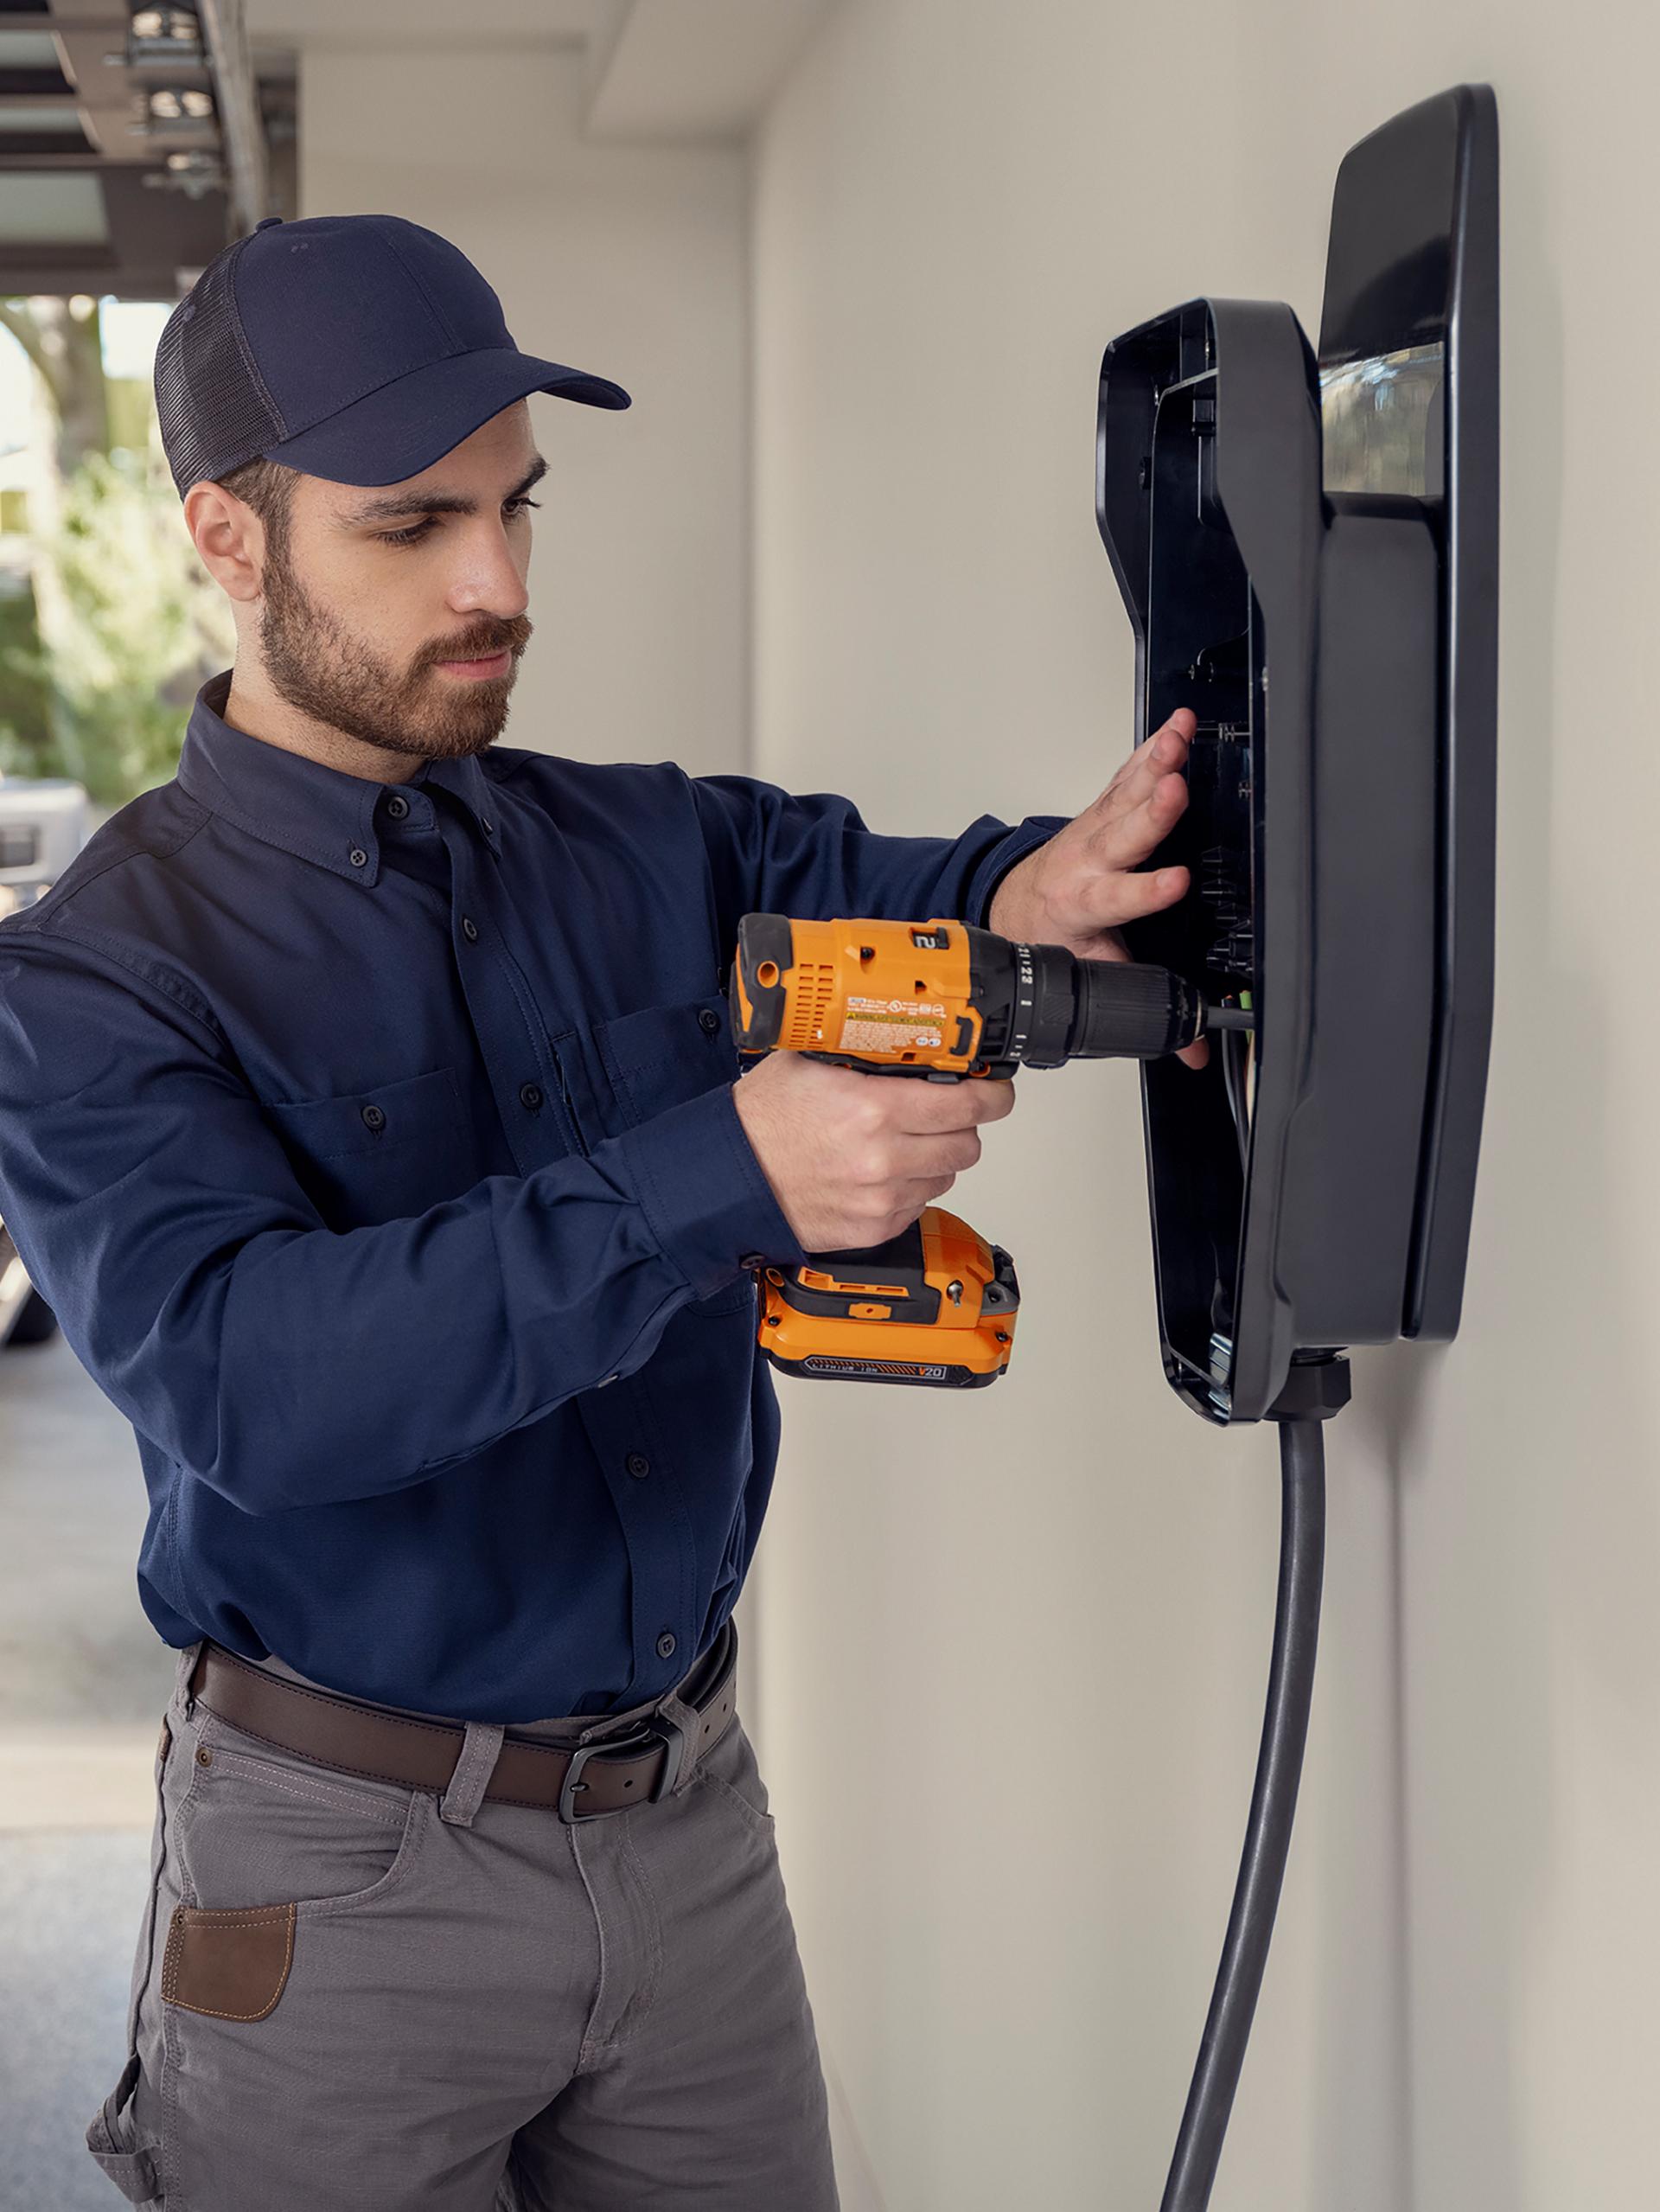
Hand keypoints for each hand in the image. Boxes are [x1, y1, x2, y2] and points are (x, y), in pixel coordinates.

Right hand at [732, 1052, 1015, 1253]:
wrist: (727, 1178)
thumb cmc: (760, 1122)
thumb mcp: (809, 1061)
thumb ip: (862, 1050)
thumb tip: (905, 1037)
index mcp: (874, 1108)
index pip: (968, 1104)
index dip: (992, 1095)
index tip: (996, 1091)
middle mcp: (884, 1157)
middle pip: (967, 1144)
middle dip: (963, 1126)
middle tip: (947, 1115)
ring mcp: (881, 1198)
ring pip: (946, 1176)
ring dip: (936, 1158)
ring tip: (901, 1143)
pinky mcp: (873, 1228)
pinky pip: (919, 1204)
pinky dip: (910, 1188)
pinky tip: (880, 1172)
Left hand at [987, 707, 1207, 1066]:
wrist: (1018, 905)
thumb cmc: (1058, 936)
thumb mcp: (1096, 974)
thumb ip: (1140, 1002)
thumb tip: (1189, 1048)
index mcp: (1085, 906)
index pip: (1120, 899)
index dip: (1148, 890)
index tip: (1178, 880)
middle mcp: (1086, 862)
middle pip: (1122, 836)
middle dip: (1150, 813)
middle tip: (1174, 790)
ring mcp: (1093, 831)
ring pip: (1125, 796)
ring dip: (1154, 765)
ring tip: (1179, 739)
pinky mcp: (1102, 809)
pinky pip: (1128, 775)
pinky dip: (1153, 750)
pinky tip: (1178, 727)